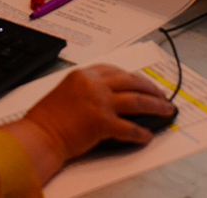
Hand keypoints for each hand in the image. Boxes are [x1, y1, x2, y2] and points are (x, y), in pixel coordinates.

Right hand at [22, 64, 174, 159]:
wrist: (39, 134)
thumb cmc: (47, 117)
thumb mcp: (67, 91)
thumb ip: (88, 88)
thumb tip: (111, 97)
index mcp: (84, 74)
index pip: (116, 71)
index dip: (134, 78)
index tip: (143, 83)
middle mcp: (94, 84)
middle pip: (132, 82)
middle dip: (151, 89)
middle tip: (162, 95)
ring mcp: (99, 103)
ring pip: (137, 101)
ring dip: (155, 106)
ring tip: (166, 110)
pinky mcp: (102, 123)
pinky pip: (129, 127)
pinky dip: (140, 133)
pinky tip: (147, 135)